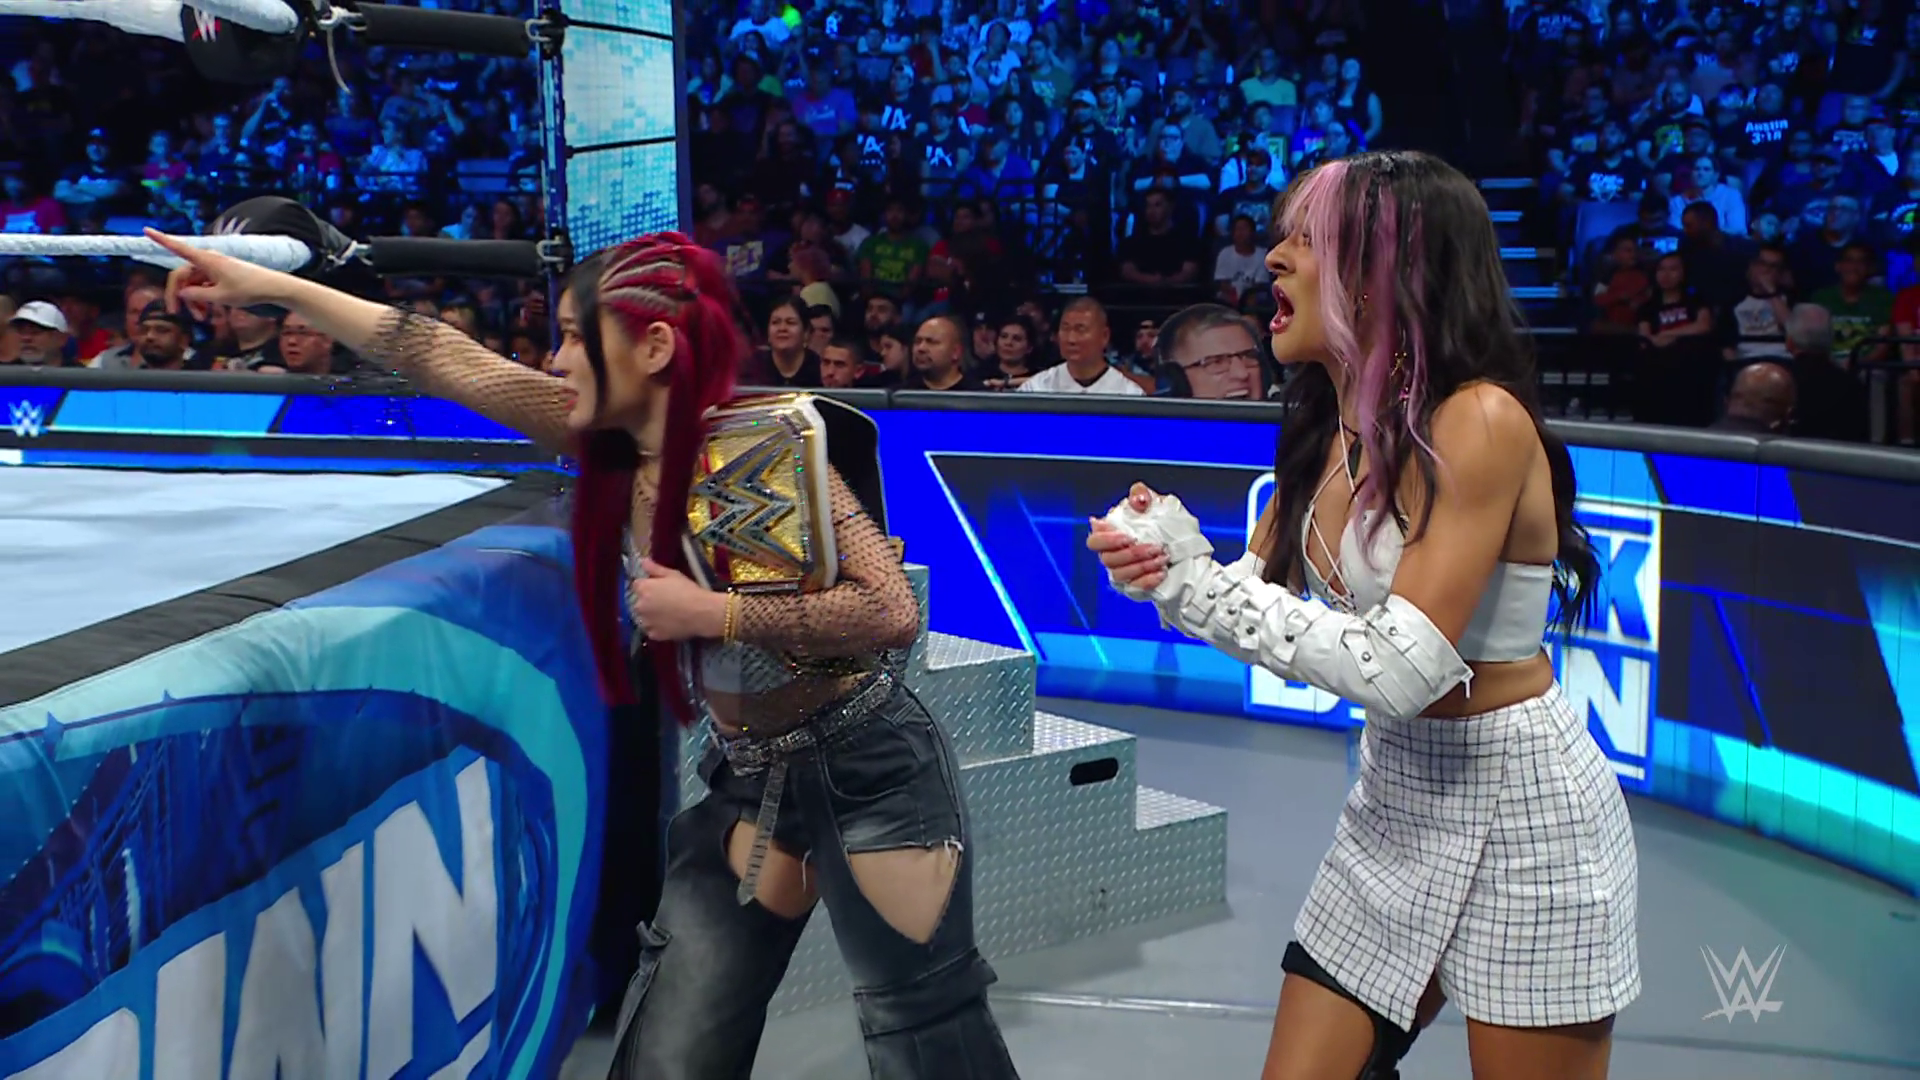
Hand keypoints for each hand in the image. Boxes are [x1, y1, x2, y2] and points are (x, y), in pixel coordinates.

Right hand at [145, 229, 294, 315]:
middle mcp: (207, 261)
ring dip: (192, 301)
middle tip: (176, 313)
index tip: (146, 230)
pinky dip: (202, 299)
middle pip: (181, 276)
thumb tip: (182, 293)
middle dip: (178, 295)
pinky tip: (206, 312)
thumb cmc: (248, 289)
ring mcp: (212, 268)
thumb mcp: (220, 297)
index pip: (178, 248)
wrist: (271, 287)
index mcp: (205, 260)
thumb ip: (197, 295)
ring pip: (192, 284)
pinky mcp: (218, 276)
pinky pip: (202, 286)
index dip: (161, 239)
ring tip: (201, 317)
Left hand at [629, 558, 727, 641]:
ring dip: (651, 616)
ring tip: (668, 614)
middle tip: (665, 602)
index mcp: (643, 588)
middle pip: (639, 602)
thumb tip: (643, 561)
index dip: (648, 585)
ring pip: (644, 618)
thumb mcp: (673, 574)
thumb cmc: (688, 590)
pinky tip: (669, 625)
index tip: (659, 588)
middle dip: (648, 601)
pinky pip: (652, 630)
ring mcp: (646, 622)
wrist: (702, 612)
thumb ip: (655, 568)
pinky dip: (658, 628)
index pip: (637, 585)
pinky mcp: (654, 635)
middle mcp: (639, 606)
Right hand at [1086, 483, 1167, 591]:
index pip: (1094, 540)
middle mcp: (1112, 555)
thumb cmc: (1168, 527)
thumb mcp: (1157, 505)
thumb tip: (1138, 498)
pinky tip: (1162, 572)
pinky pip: (1135, 587)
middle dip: (1131, 553)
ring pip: (1121, 574)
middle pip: (1107, 559)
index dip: (1107, 540)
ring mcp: (1121, 573)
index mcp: (1111, 534)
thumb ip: (1143, 496)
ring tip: (1163, 558)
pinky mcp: (1133, 588)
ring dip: (1142, 566)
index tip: (1129, 536)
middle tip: (1155, 547)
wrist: (1187, 552)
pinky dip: (1148, 580)